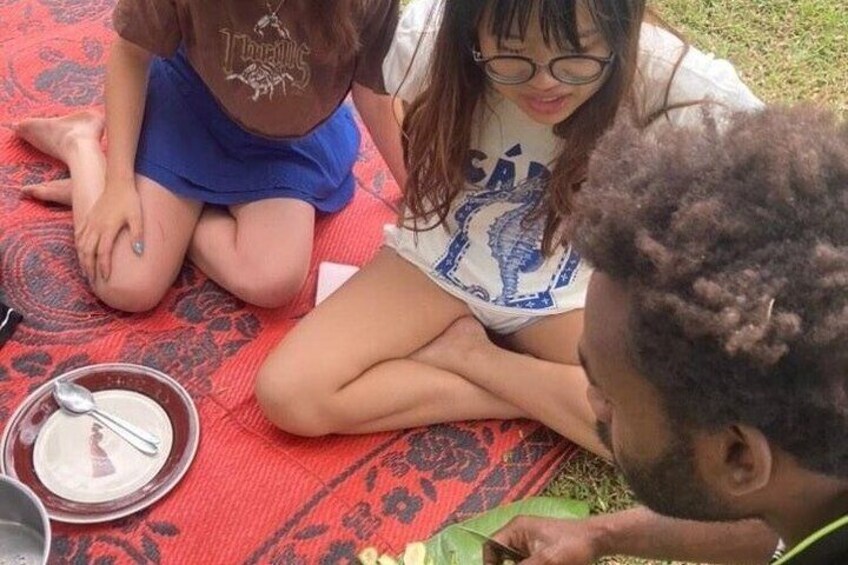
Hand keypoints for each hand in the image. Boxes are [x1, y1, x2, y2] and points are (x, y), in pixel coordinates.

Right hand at [75, 179, 143, 282]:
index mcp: (108, 228)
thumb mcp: (137, 217)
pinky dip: (78, 245)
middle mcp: (96, 226)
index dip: (104, 266)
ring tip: (85, 270)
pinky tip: (80, 252)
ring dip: (82, 258)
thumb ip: (137, 235)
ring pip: (81, 244)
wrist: (118, 181)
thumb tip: (139, 252)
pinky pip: (79, 234)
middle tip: (92, 280)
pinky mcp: (89, 216)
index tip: (105, 278)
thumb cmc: (130, 199)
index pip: (103, 252)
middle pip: (88, 251)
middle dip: (89, 267)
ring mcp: (90, 221)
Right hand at [482, 516, 602, 564]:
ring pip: (514, 561)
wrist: (597, 540)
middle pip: (500, 555)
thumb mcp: (545, 561)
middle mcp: (519, 533)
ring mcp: (529, 541)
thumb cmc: (571, 546)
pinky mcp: (538, 550)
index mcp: (516, 529)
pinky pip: (525, 561)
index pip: (490, 546)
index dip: (489, 563)